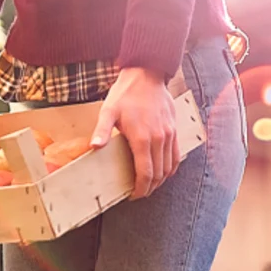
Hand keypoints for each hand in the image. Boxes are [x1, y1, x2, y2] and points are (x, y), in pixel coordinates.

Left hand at [92, 67, 176, 198]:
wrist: (147, 75)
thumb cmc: (126, 93)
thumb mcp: (108, 110)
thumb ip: (102, 130)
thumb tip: (94, 147)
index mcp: (142, 138)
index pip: (145, 173)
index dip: (141, 189)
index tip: (134, 195)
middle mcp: (159, 139)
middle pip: (159, 174)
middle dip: (150, 188)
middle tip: (140, 193)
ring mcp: (169, 135)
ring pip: (169, 167)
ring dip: (161, 180)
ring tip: (150, 185)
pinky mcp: (174, 130)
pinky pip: (176, 156)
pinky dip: (171, 168)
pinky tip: (163, 171)